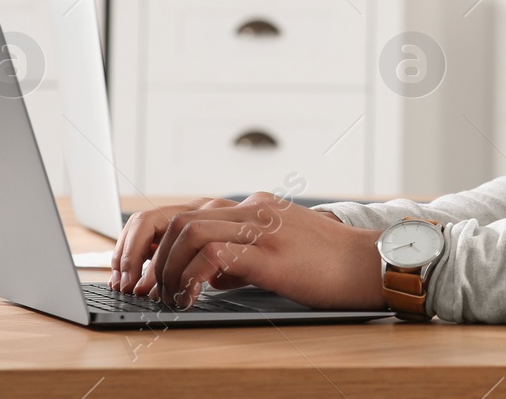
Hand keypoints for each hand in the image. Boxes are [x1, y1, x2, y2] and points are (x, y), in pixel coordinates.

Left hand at [109, 192, 386, 309]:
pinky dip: (189, 277)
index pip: (182, 211)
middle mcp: (252, 209)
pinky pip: (213, 254)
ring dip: (162, 268)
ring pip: (187, 230)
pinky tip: (187, 298)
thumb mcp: (278, 254)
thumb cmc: (330, 266)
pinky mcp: (270, 252)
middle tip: (132, 284)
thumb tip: (206, 274)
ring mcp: (261, 227)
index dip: (146, 239)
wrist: (373, 265)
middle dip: (140, 250)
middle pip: (173, 215)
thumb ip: (241, 255)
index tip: (132, 270)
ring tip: (161, 295)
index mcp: (253, 207)